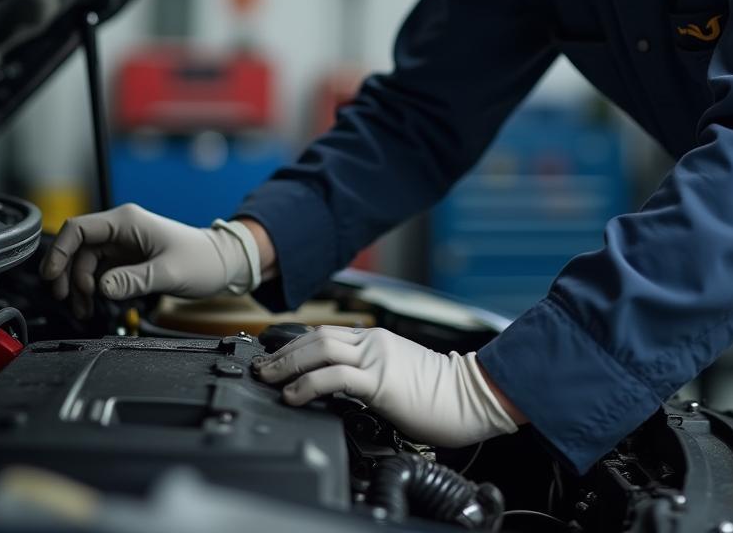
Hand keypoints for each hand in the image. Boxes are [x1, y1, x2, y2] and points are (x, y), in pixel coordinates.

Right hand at [39, 203, 263, 317]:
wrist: (222, 264)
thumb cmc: (202, 260)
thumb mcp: (168, 272)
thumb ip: (134, 280)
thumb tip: (102, 288)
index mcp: (128, 221)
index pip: (79, 229)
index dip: (60, 252)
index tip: (53, 277)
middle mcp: (122, 229)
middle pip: (77, 249)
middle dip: (69, 275)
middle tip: (69, 300)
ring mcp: (123, 244)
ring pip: (85, 263)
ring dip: (80, 286)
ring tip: (85, 309)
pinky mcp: (127, 259)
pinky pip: (99, 272)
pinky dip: (92, 289)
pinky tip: (95, 305)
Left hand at [252, 325, 519, 446]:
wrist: (471, 397)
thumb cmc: (441, 395)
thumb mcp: (397, 378)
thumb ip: (370, 376)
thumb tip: (342, 391)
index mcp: (376, 340)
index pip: (325, 335)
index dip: (295, 345)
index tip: (274, 360)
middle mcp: (373, 342)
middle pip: (316, 336)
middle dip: (283, 352)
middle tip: (261, 368)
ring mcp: (376, 357)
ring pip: (320, 348)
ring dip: (287, 363)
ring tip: (267, 379)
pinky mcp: (380, 379)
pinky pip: (334, 376)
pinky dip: (307, 383)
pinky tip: (293, 395)